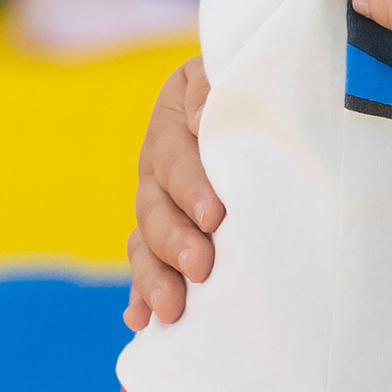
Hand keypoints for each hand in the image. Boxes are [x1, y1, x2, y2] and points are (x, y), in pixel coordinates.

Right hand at [123, 57, 218, 329]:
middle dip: (175, 240)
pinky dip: (140, 294)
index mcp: (170, 124)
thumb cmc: (245, 85)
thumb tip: (199, 120)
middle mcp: (156, 167)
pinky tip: (140, 321)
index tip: (214, 215)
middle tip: (200, 266)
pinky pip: (145, 266)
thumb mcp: (227, 70)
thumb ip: (211, 86)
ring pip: (145, 242)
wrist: (251, 100)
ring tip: (170, 307)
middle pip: (155, 207)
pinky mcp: (164, 236)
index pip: (175, 158)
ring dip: (154, 276)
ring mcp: (157, 204)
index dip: (191, 186)